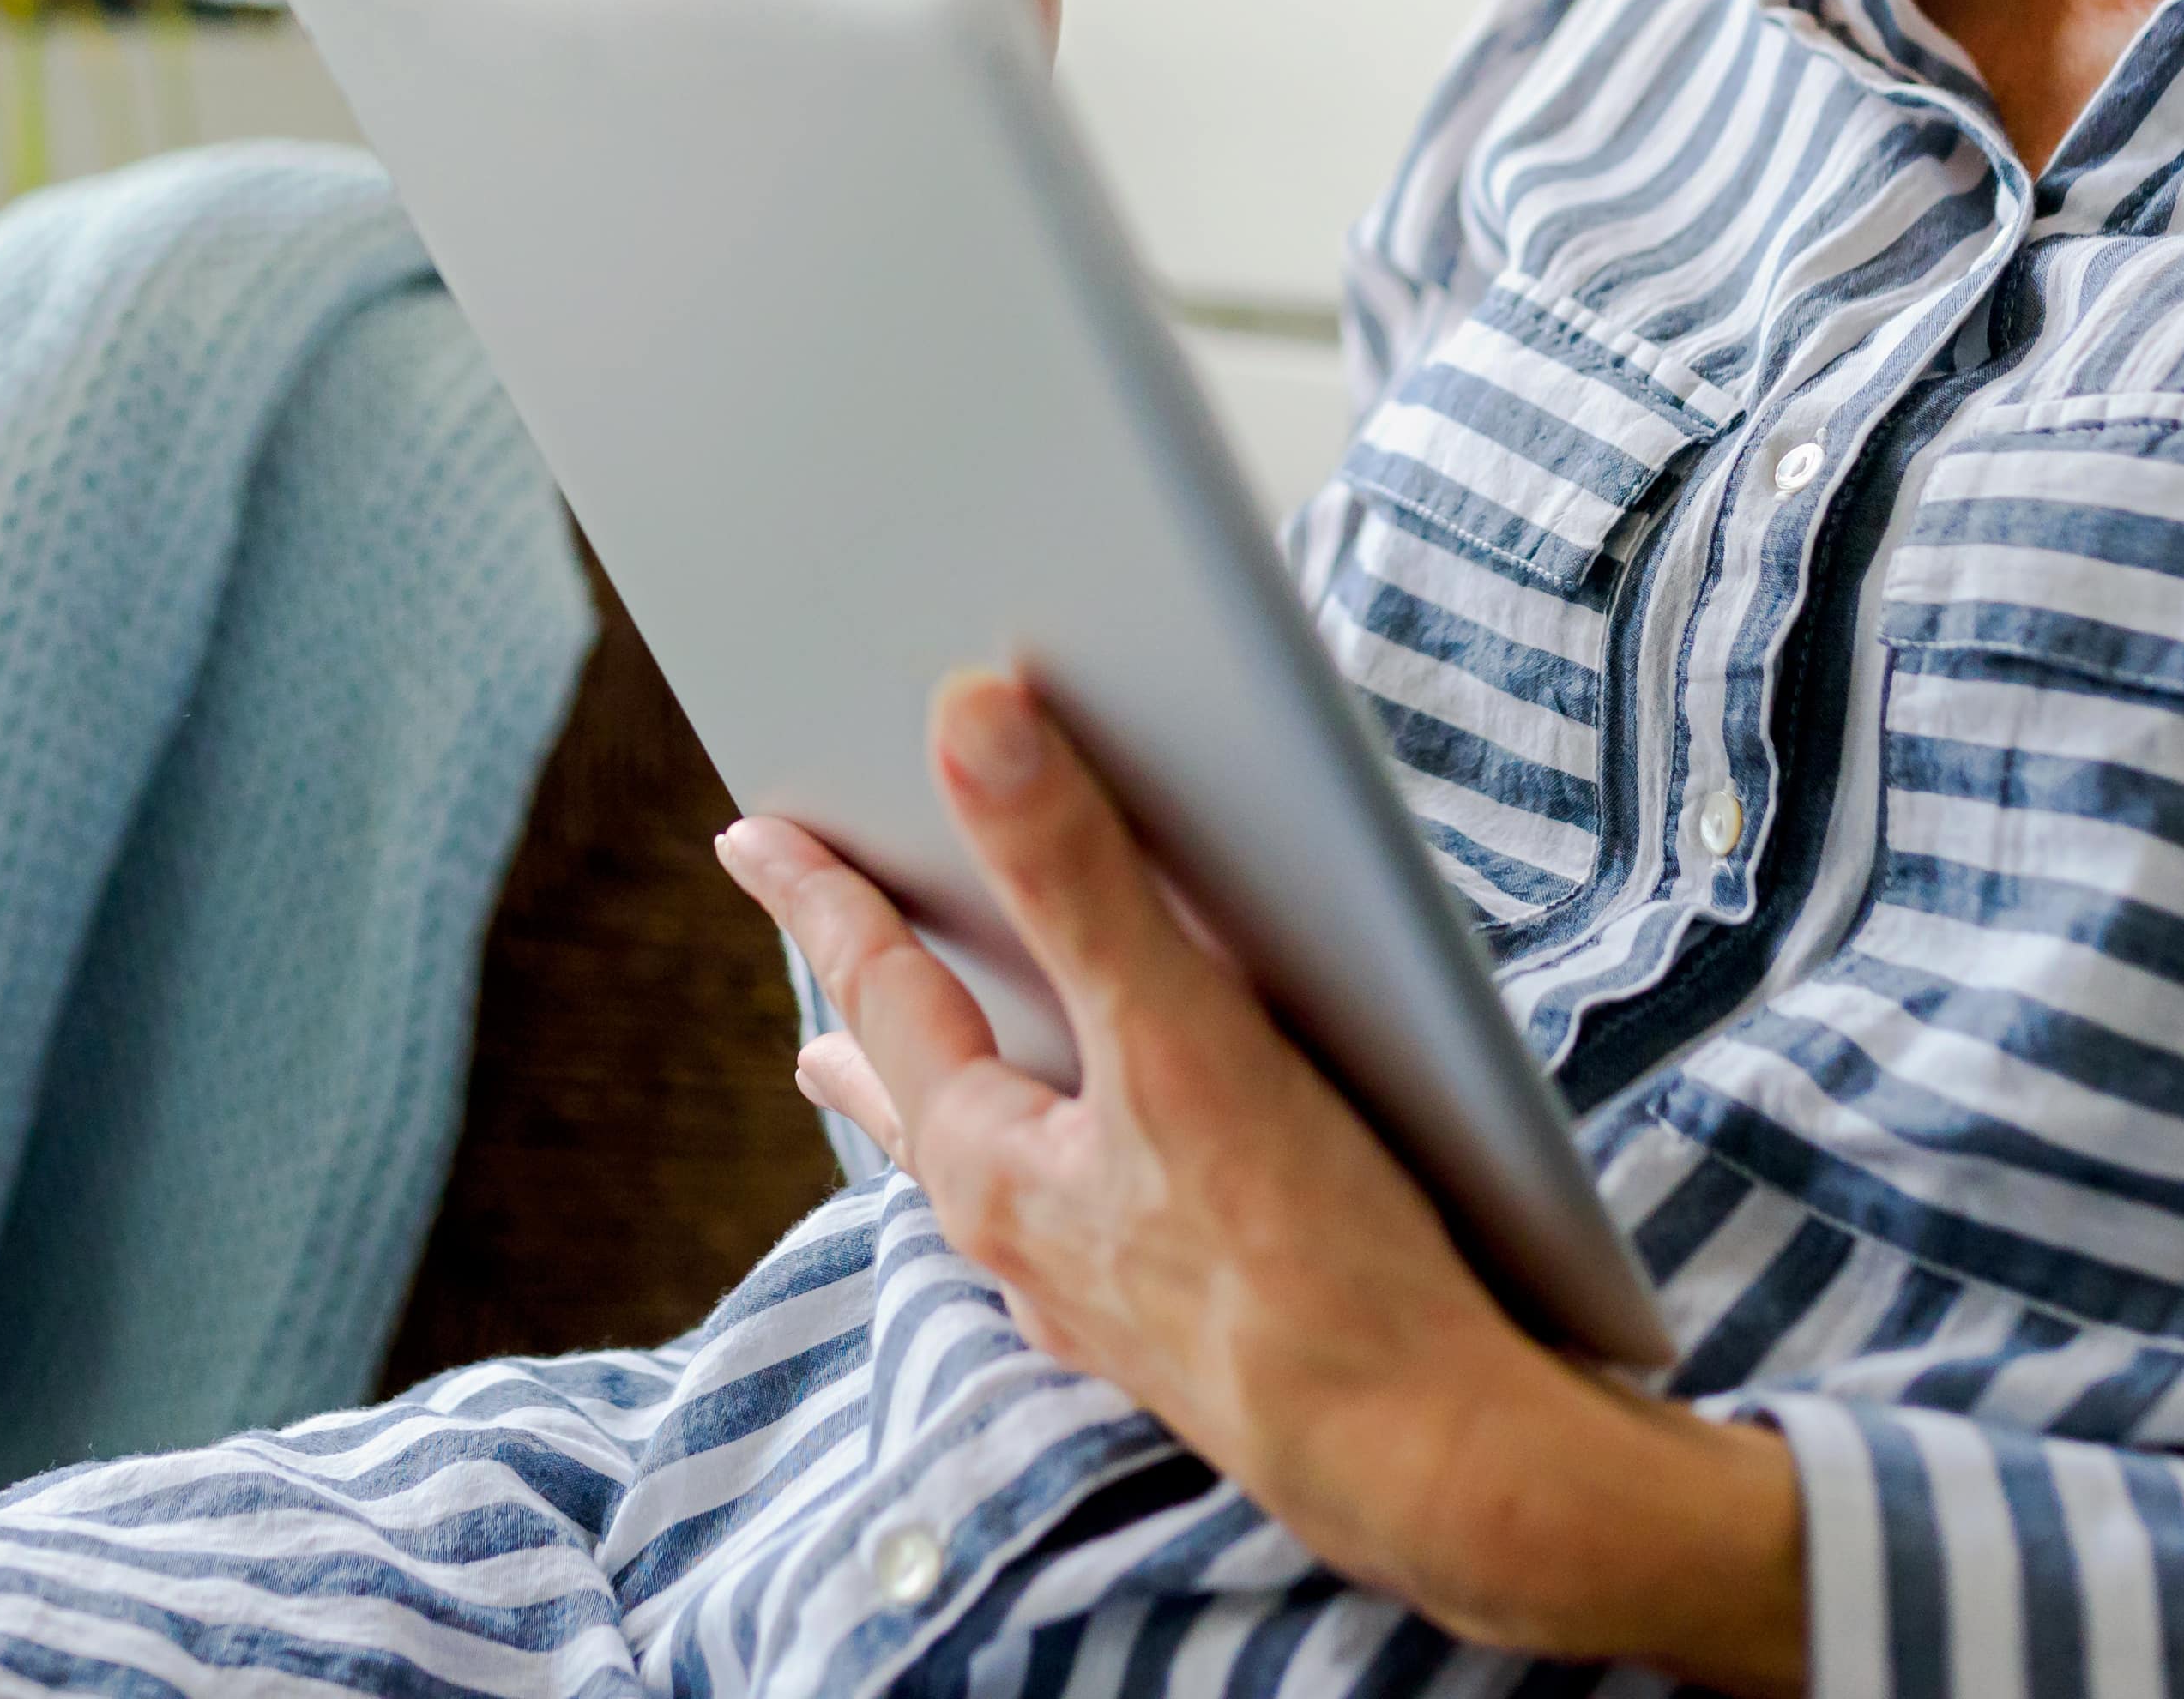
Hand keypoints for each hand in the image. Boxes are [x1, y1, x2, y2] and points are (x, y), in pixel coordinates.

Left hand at [712, 674, 1807, 1692]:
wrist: (1434, 1466)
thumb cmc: (1307, 1267)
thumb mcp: (1180, 1039)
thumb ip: (1074, 875)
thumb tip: (967, 717)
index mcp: (992, 1170)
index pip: (884, 994)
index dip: (821, 897)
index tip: (750, 836)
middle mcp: (1030, 1244)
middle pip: (929, 1095)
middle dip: (878, 1024)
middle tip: (815, 993)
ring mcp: (1111, 1300)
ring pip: (1011, 1169)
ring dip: (975, 1099)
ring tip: (936, 1080)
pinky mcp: (1203, 1331)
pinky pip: (1103, 1221)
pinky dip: (1088, 1167)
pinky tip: (1123, 1186)